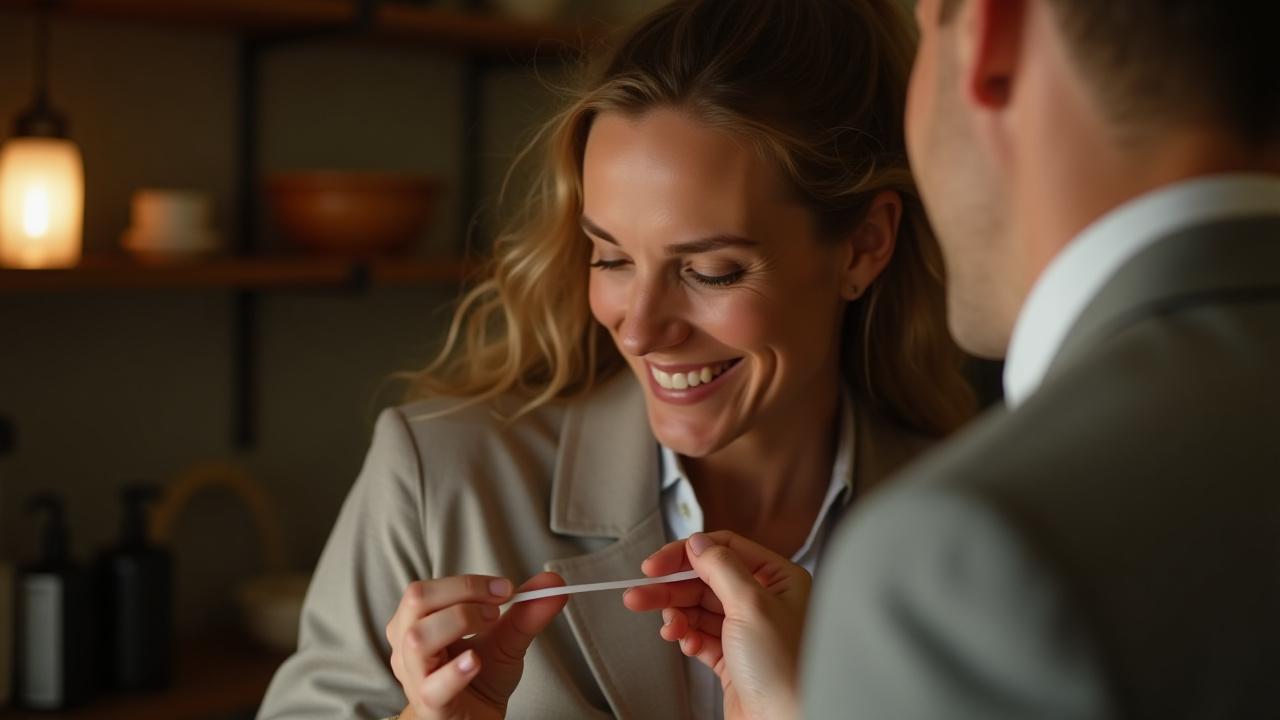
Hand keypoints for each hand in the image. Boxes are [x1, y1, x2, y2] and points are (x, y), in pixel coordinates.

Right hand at [387, 572, 567, 719]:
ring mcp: (416, 676)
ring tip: (491, 627)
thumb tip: (553, 581)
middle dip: (462, 594)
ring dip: (458, 621)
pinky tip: (475, 661)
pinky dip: (455, 670)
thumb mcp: (506, 638)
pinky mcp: (431, 704)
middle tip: (497, 607)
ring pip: (418, 639)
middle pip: (417, 601)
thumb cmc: (479, 677)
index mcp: (418, 621)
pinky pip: (433, 685)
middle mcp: (408, 645)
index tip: (505, 589)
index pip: (429, 587)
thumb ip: (527, 610)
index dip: (468, 583)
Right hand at [623, 531, 809, 719]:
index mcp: (780, 580)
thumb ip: (722, 567)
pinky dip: (687, 637)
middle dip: (671, 589)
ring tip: (665, 627)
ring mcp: (747, 631)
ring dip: (676, 615)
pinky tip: (685, 643)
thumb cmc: (784, 670)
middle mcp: (765, 601)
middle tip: (638, 594)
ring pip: (699, 609)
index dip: (686, 554)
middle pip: (705, 581)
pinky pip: (700, 636)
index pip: (725, 550)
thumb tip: (698, 543)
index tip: (655, 565)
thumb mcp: (751, 606)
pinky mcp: (732, 657)